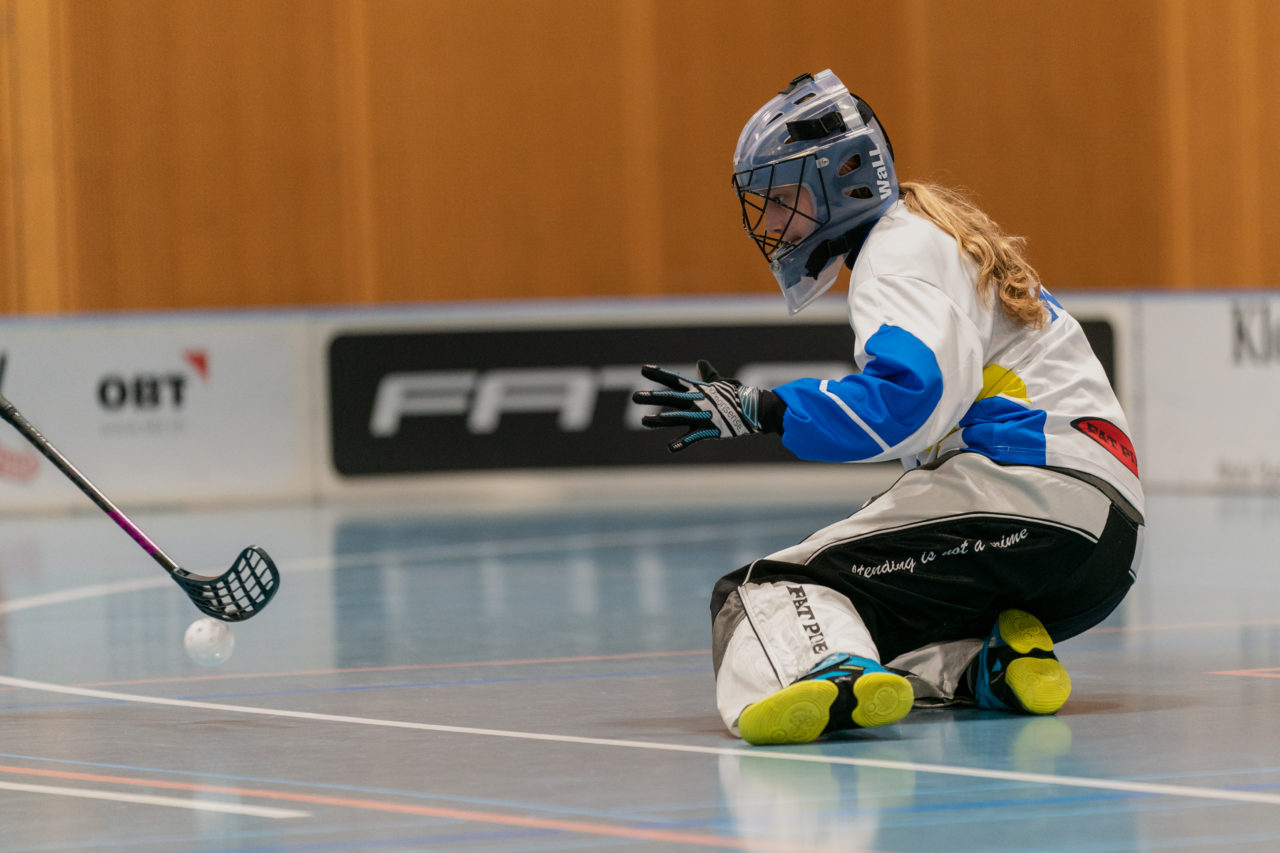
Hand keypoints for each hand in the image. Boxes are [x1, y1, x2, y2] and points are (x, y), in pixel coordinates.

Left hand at [631, 360, 764, 451]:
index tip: (644, 369)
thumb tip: (700, 362)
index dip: (659, 374)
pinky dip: (681, 443)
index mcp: (698, 389)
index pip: (675, 379)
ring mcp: (702, 415)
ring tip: (644, 420)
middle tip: (635, 396)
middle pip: (671, 398)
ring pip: (677, 417)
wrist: (755, 409)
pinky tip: (670, 448)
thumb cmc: (736, 396)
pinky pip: (692, 438)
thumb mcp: (720, 383)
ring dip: (660, 420)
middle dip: (653, 397)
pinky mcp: (709, 429)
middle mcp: (697, 401)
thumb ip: (707, 375)